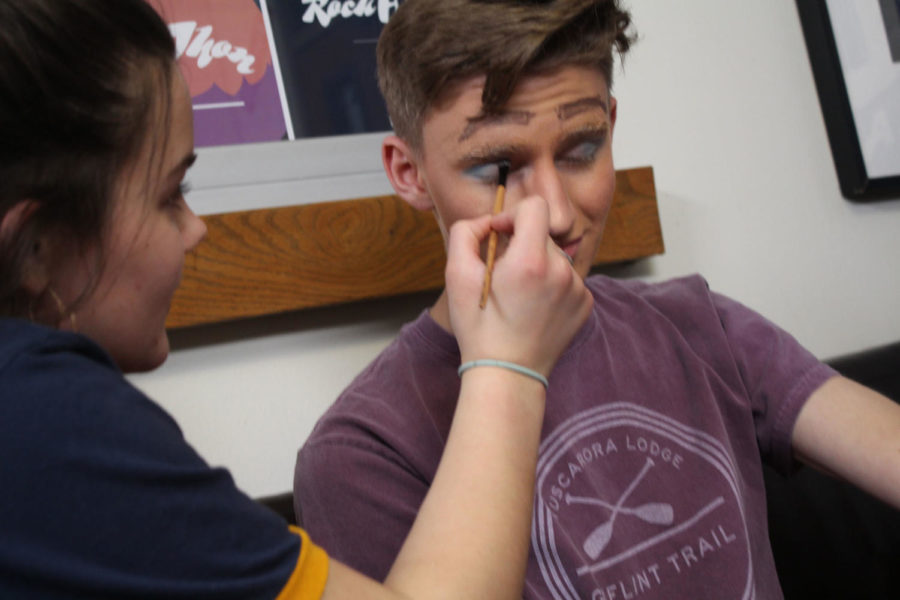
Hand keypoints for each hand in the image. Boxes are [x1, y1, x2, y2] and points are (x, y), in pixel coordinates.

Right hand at [445, 196, 592, 376]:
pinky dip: (551, 285)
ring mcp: (578, 289)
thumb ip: (467, 233)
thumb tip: (489, 221)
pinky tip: (534, 308)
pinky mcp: (586, 304)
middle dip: (521, 245)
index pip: (535, 208)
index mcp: (531, 262)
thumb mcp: (457, 277)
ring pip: (555, 256)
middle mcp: (561, 272)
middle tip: (502, 276)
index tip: (500, 235)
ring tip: (519, 296)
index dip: (512, 215)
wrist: (508, 375)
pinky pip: (567, 278)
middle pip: (542, 233)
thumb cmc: (479, 328)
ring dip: (537, 265)